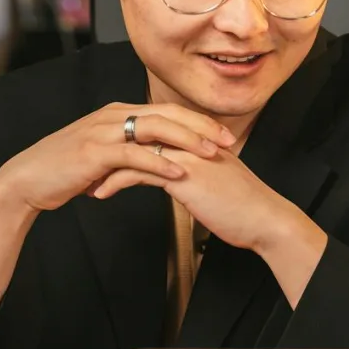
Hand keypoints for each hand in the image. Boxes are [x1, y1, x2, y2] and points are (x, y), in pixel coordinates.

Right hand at [0, 102, 236, 212]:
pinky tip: (179, 173)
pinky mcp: (94, 153)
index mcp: (118, 113)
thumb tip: (153, 161)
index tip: (223, 135)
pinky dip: (159, 163)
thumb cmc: (65, 171)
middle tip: (228, 141)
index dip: (197, 121)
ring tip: (212, 154)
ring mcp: (103, 132)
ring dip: (187, 141)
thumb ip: (128, 153)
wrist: (28, 179)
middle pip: (167, 113)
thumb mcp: (103, 157)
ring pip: (154, 129)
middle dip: (201, 126)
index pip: (167, 110)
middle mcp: (113, 115)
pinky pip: (134, 154)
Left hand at [92, 146, 283, 249]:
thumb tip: (176, 175)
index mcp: (196, 138)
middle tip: (85, 164)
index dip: (125, 142)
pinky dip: (115, 182)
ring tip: (87, 181)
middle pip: (137, 134)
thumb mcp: (214, 180)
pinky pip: (138, 172)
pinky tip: (101, 193)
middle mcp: (188, 140)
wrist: (263, 218)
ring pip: (133, 150)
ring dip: (105, 166)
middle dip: (108, 150)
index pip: (150, 130)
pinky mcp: (181, 174)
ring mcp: (184, 154)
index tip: (104, 157)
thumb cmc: (242, 205)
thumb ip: (194, 169)